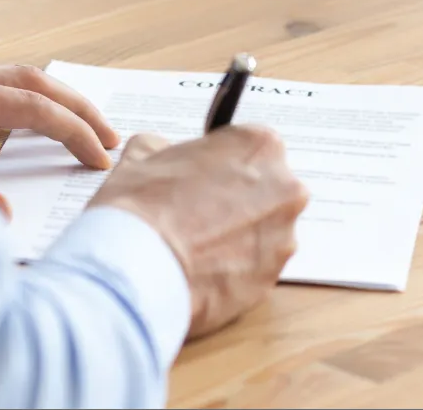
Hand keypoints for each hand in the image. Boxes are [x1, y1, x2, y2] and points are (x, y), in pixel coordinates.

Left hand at [0, 65, 119, 168]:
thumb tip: (7, 214)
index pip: (30, 107)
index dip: (72, 131)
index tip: (98, 158)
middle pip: (31, 80)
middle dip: (77, 106)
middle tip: (109, 137)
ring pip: (10, 76)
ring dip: (52, 96)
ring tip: (78, 123)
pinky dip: (21, 95)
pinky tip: (24, 115)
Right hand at [89, 126, 308, 338]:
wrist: (138, 269)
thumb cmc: (143, 209)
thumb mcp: (143, 156)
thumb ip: (163, 147)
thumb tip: (159, 150)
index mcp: (260, 145)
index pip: (251, 148)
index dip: (225, 165)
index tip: (207, 178)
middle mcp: (284, 187)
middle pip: (266, 190)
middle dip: (238, 201)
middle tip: (200, 214)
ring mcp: (283, 235)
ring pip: (264, 232)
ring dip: (238, 237)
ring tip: (197, 247)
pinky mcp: (273, 276)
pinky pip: (256, 268)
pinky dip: (235, 270)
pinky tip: (203, 271)